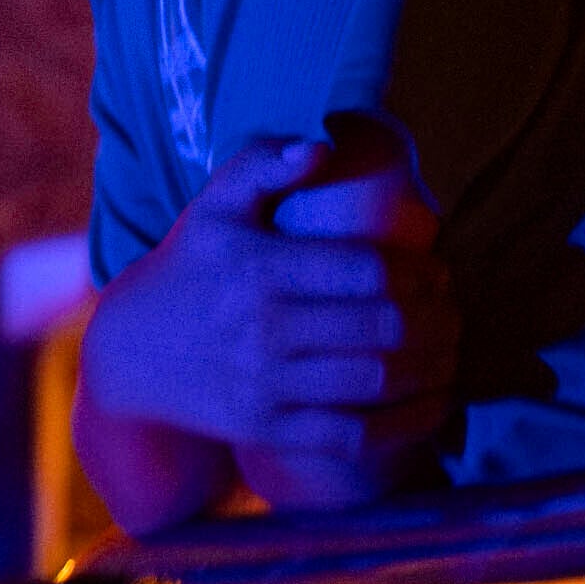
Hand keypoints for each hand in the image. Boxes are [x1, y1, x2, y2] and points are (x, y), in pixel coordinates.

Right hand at [87, 121, 456, 513]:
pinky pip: (354, 436)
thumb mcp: (212, 207)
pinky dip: (407, 423)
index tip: (439, 273)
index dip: (420, 272)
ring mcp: (265, 385)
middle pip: (384, 327)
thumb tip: (321, 148)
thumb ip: (263, 165)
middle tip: (456, 314)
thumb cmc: (187, 270)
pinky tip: (433, 404)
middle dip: (440, 320)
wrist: (128, 355)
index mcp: (259, 267)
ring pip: (378, 381)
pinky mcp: (267, 430)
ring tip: (451, 353)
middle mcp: (263, 328)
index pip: (368, 269)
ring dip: (434, 369)